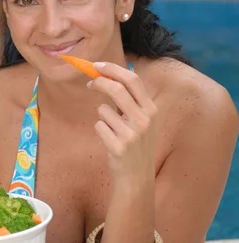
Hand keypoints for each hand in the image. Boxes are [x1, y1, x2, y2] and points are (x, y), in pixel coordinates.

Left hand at [87, 62, 156, 180]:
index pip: (133, 79)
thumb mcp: (143, 121)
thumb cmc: (136, 144)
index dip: (113, 69)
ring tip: (111, 129)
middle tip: (89, 83)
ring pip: (103, 109)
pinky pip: (99, 126)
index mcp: (151, 110)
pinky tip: (110, 141)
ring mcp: (132, 134)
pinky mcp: (118, 146)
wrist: (137, 177)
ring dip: (102, 116)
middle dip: (99, 82)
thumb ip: (131, 100)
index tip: (98, 66)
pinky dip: (100, 130)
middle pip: (117, 88)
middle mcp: (144, 120)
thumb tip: (108, 75)